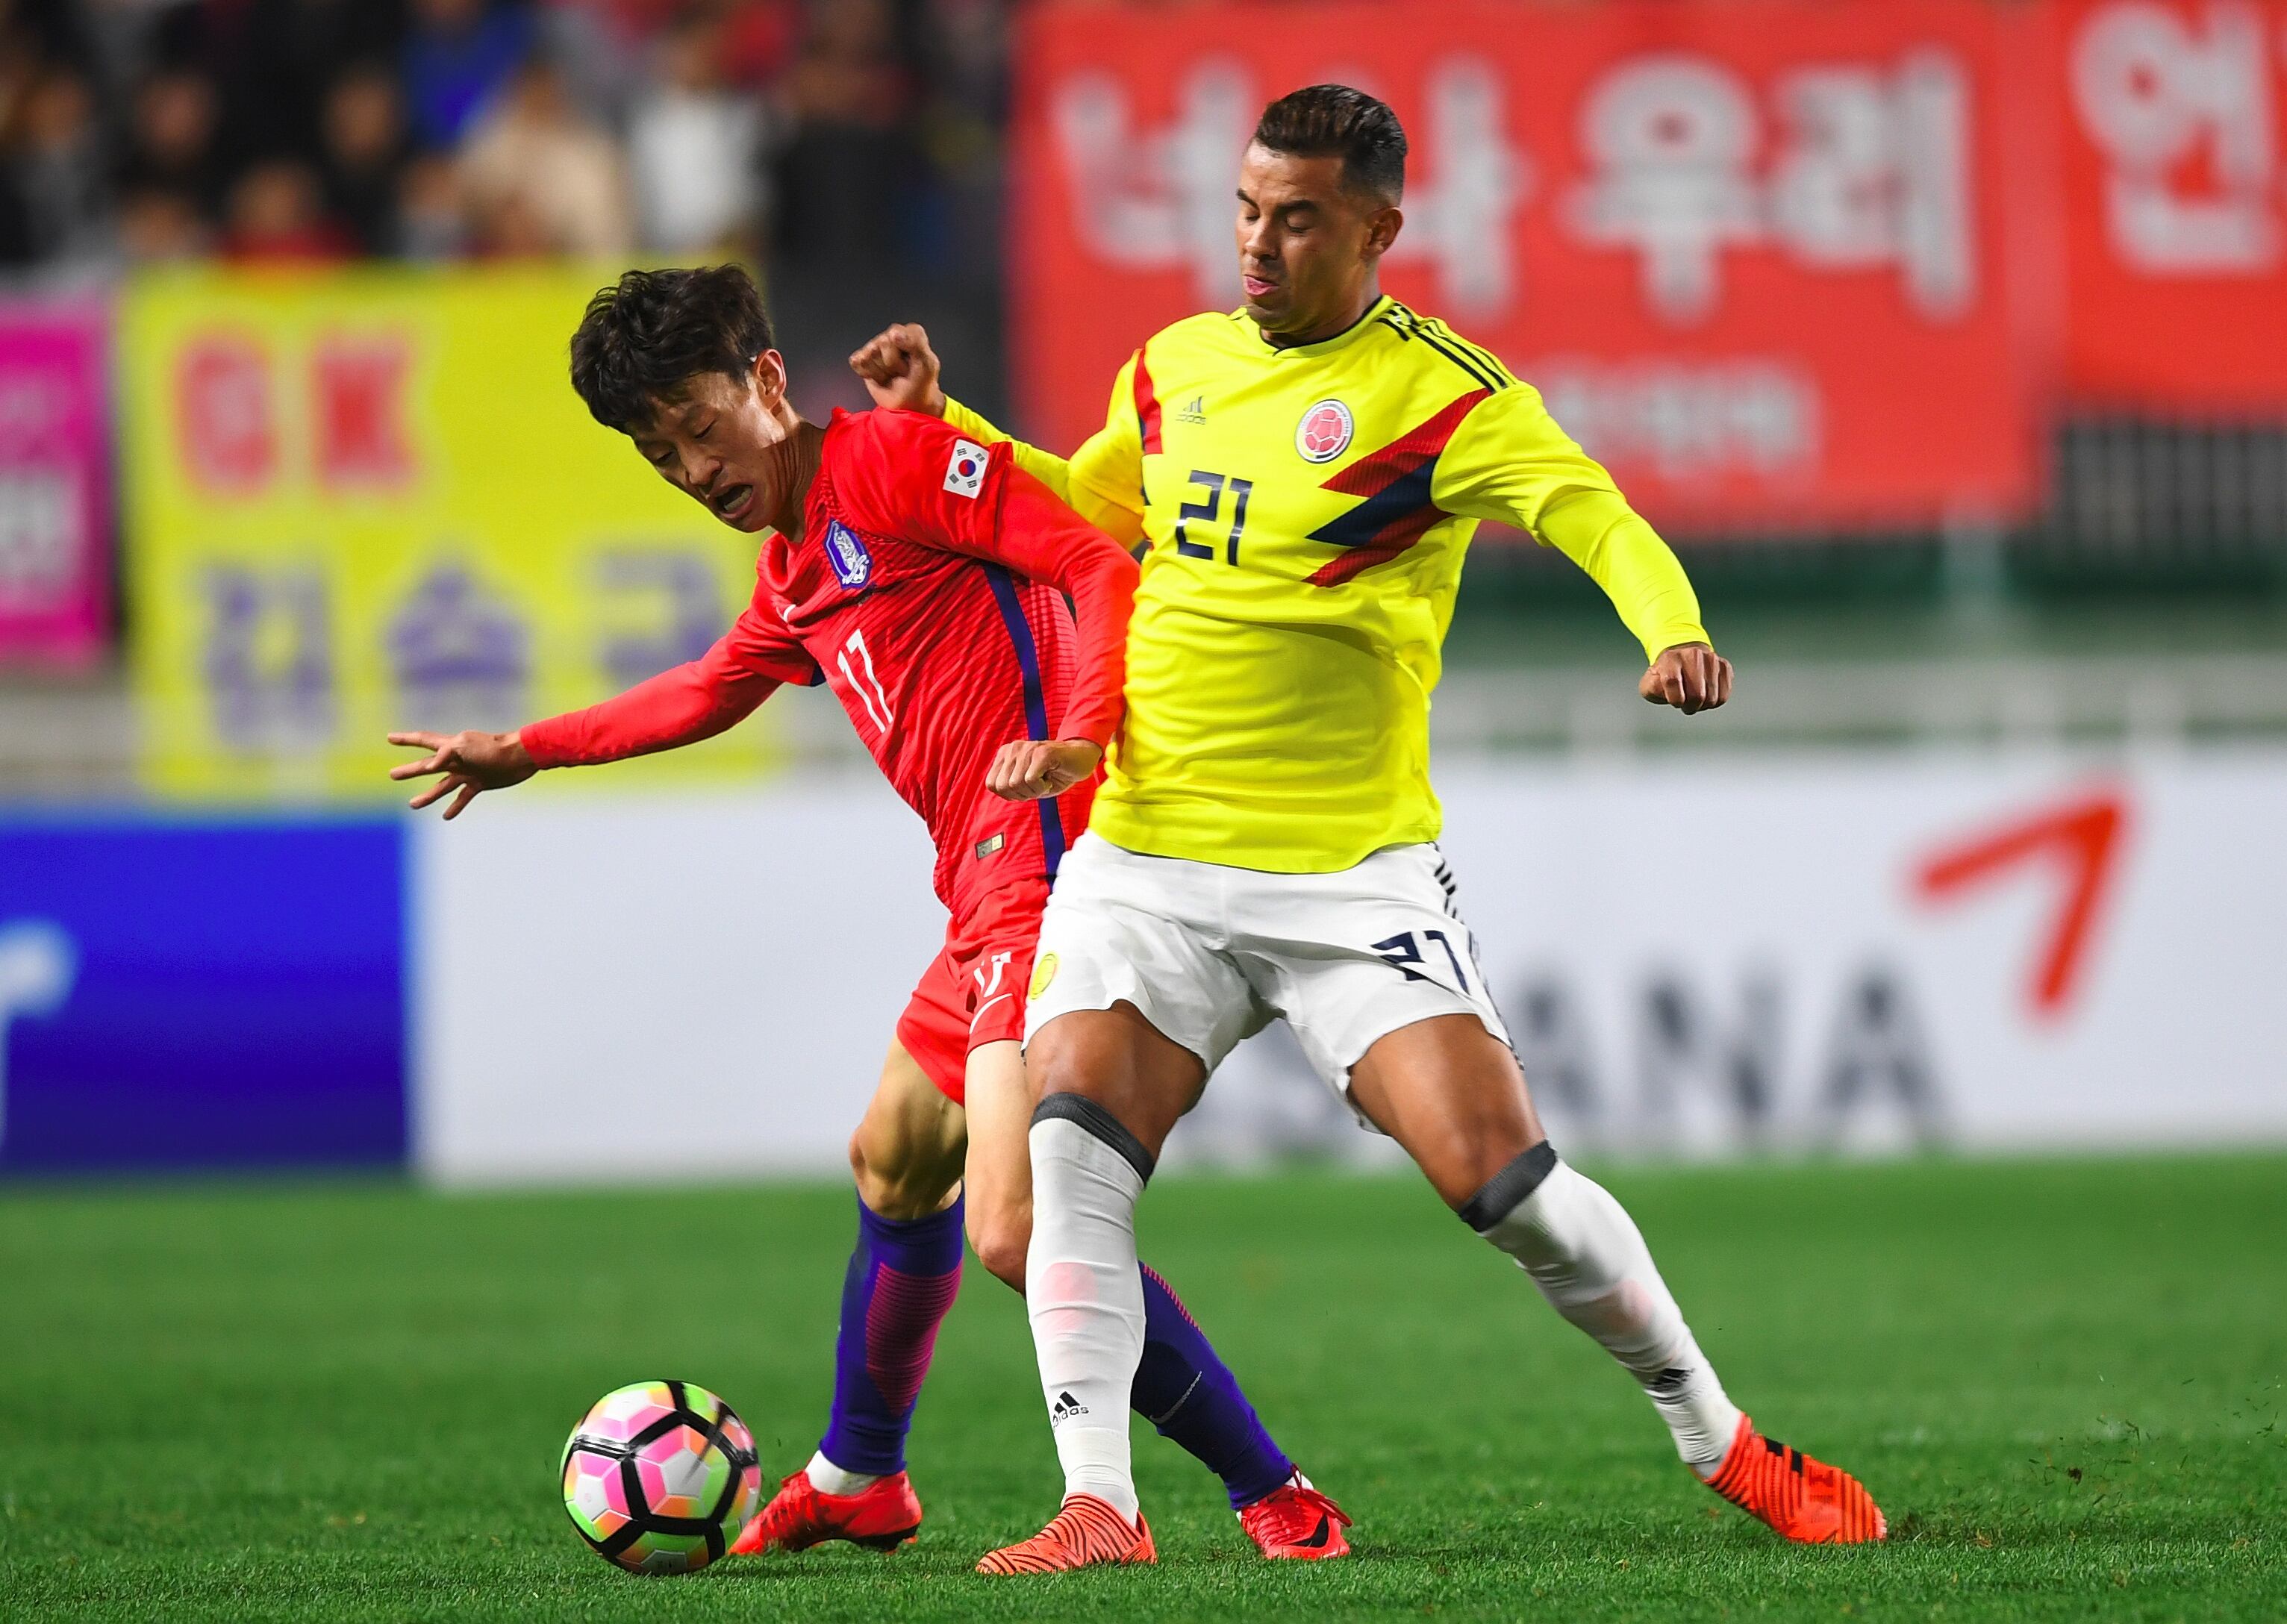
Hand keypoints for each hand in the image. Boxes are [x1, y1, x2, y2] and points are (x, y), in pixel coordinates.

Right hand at [386, 729, 537, 818]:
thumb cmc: (492, 748)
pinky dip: (455, 806)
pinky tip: (446, 816)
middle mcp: (456, 759)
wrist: (519, 757)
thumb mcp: (465, 746)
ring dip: (428, 795)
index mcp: (450, 746)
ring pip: (442, 785)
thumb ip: (446, 754)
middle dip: (410, 770)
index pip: (423, 740)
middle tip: (392, 775)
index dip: (405, 739)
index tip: (389, 737)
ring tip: (413, 804)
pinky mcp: (480, 783)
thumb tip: (429, 766)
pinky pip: (463, 797)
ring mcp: (467, 772)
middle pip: (427, 766)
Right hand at [848, 323, 946, 415]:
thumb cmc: (921, 385)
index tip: (913, 364)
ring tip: (891, 376)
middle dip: (892, 364)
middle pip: (882, 343)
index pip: (897, 333)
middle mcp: (891, 336)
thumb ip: (916, 344)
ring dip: (881, 372)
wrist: (911, 406)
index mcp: (910, 332)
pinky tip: (879, 378)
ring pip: (868, 355)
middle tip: (902, 373)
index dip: (905, 352)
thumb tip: (894, 334)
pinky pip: (856, 362)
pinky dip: (867, 374)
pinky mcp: (862, 360)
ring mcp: (875, 347)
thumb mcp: (928, 365)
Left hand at [986, 738, 1101, 801]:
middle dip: (1021, 794)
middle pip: (1003, 786)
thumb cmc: (1054, 774)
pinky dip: (1041, 787)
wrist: (1081, 759)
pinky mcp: (1042, 752)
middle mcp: (1013, 748)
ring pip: (1016, 784)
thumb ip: (1009, 787)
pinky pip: (1030, 780)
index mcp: (1005, 754)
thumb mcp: (1026, 783)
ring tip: (1045, 780)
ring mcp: (1027, 748)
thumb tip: (999, 790)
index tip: (1027, 789)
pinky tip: (1050, 779)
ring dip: (1034, 791)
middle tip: (1038, 786)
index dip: (1010, 795)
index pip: (992, 784)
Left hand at [1638, 642, 1732, 714]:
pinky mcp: (1725, 666)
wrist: (1683, 656)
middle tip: (1685, 704)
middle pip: (1697, 694)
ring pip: (1712, 698)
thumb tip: (1665, 691)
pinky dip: (1714, 702)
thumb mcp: (1650, 683)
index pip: (1673, 682)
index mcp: (1671, 658)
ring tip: (1695, 698)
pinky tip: (1706, 695)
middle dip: (1690, 706)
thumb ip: (1652, 689)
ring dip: (1703, 705)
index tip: (1675, 701)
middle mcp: (1693, 655)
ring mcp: (1711, 659)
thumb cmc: (1666, 674)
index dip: (1675, 699)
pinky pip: (1724, 696)